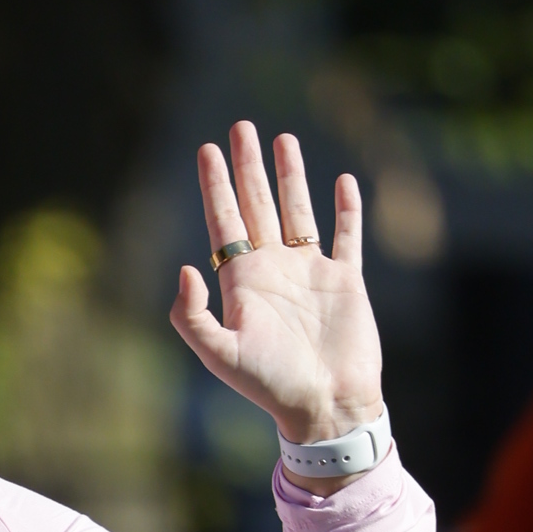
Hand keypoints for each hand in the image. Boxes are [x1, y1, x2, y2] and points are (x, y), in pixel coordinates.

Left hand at [169, 123, 385, 448]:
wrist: (325, 404)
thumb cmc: (270, 385)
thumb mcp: (220, 355)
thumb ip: (193, 316)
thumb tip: (186, 267)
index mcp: (242, 281)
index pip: (224, 220)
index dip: (215, 184)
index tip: (208, 150)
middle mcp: (273, 269)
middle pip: (257, 205)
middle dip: (248, 166)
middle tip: (241, 127)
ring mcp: (310, 272)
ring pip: (298, 211)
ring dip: (291, 176)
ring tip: (283, 139)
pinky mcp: (345, 280)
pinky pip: (346, 235)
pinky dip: (346, 209)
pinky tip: (343, 182)